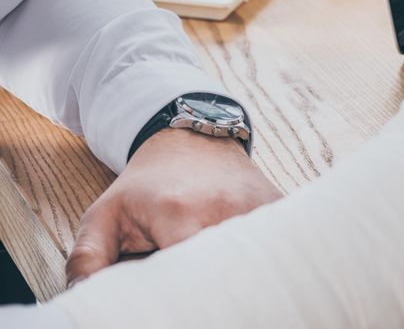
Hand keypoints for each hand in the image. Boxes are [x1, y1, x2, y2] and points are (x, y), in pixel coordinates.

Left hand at [67, 130, 281, 285]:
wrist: (192, 140)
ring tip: (220, 280)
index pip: (186, 274)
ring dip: (239, 276)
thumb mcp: (105, 214)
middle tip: (195, 297)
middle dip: (212, 292)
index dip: (180, 297)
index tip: (170, 304)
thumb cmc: (147, 184)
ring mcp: (259, 206)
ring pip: (256, 262)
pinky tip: (247, 262)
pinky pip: (278, 245)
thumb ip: (88, 257)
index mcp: (178, 212)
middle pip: (226, 273)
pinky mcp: (279, 206)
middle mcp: (225, 207)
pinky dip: (264, 259)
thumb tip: (82, 295)